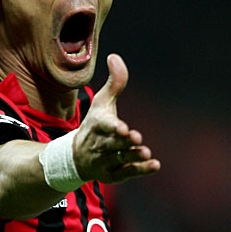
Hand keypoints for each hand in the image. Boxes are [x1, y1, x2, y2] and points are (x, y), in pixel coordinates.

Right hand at [73, 54, 159, 183]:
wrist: (75, 157)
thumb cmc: (94, 124)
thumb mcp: (102, 103)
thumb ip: (114, 82)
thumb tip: (115, 56)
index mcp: (97, 125)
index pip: (103, 125)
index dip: (113, 127)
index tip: (122, 127)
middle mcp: (100, 144)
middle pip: (113, 143)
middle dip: (124, 141)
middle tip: (137, 138)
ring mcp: (105, 160)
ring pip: (120, 158)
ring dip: (133, 156)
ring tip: (147, 152)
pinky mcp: (112, 174)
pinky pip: (126, 173)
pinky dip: (140, 170)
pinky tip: (154, 165)